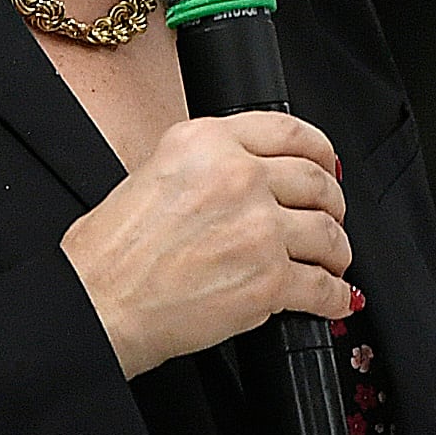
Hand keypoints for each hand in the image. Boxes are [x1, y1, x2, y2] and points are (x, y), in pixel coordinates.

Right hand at [62, 111, 355, 378]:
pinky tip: (331, 299)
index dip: (320, 150)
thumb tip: (247, 178)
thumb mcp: (151, 173)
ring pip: (327, 234)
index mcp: (205, 142)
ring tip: (332, 263)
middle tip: (330, 217)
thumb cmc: (109, 252)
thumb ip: (206, 166)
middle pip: (317, 182)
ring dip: (337, 252)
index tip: (326, 163)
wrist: (98, 303)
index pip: (289, 131)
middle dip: (332, 203)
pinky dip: (334, 297)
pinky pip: (322, 288)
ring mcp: (258, 229)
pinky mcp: (268, 281)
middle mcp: (237, 177)